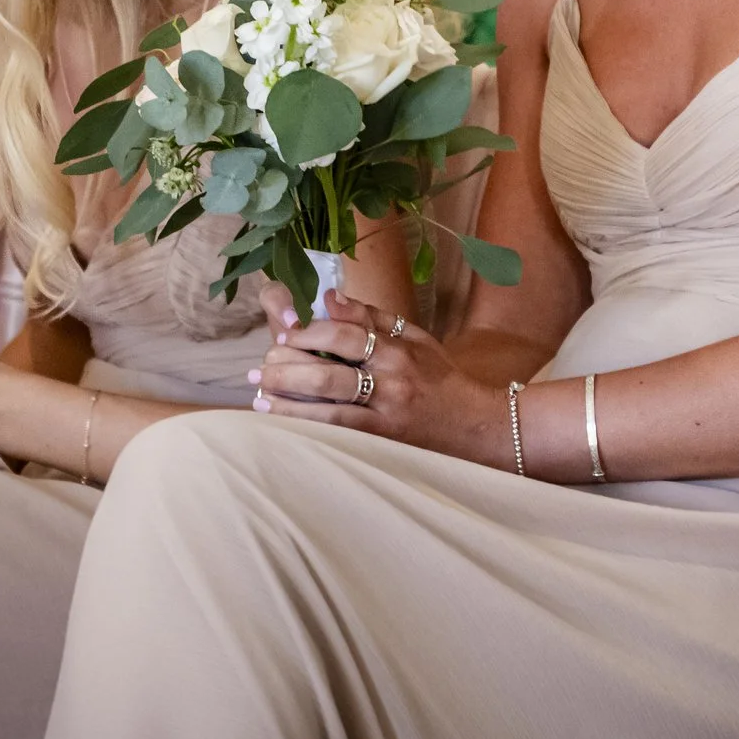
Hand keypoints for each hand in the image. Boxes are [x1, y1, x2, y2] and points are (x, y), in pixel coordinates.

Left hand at [253, 286, 504, 466]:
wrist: (478, 426)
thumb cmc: (441, 379)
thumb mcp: (415, 339)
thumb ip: (371, 317)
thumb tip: (327, 297)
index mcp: (399, 349)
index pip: (344, 334)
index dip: (307, 333)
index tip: (283, 335)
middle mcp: (392, 380)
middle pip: (328, 370)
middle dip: (286, 367)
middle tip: (260, 367)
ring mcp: (388, 413)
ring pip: (327, 403)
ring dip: (286, 397)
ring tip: (260, 392)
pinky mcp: (384, 441)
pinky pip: (336, 431)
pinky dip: (304, 423)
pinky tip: (280, 421)